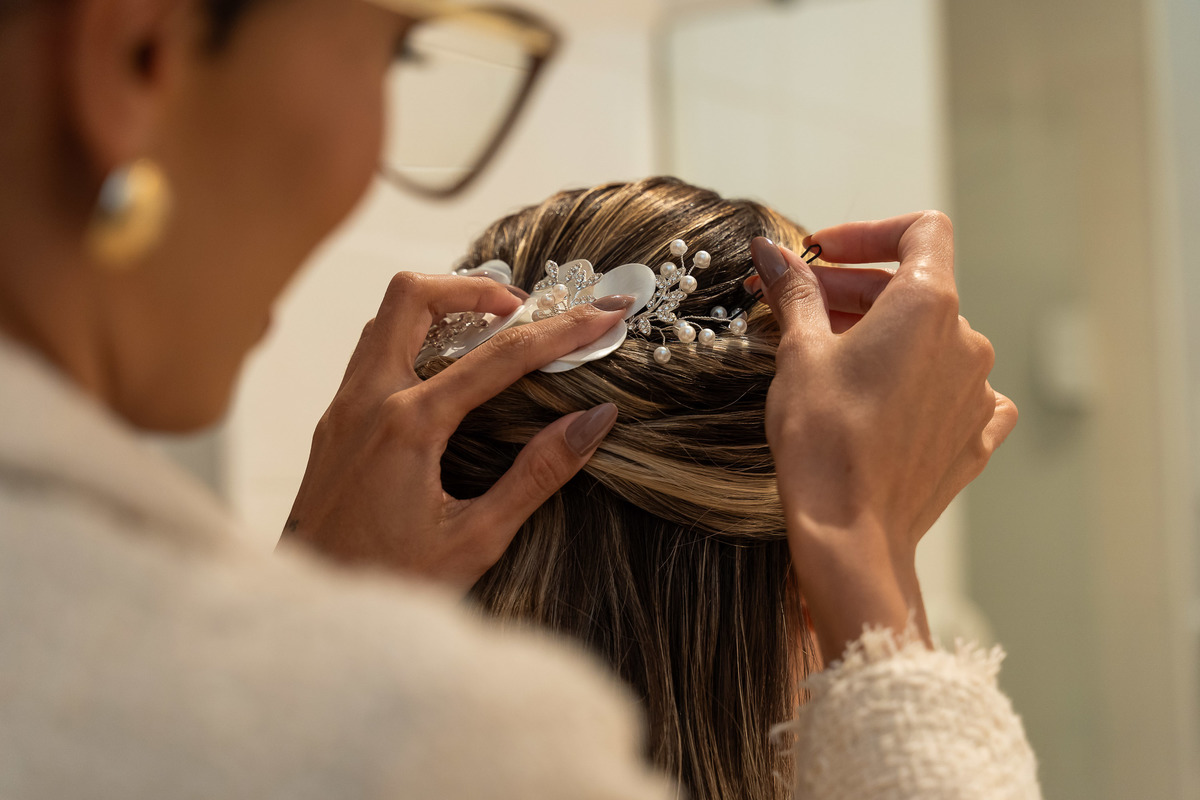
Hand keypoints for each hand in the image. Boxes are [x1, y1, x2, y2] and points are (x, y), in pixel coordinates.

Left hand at [281, 271, 630, 592]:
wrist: (314, 608)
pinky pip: (373, 348)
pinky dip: (416, 336)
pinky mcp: (335, 420)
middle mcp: (367, 401)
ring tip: (494, 329)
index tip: (603, 316)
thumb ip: (537, 474)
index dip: (562, 331)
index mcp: (408, 427)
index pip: (500, 356)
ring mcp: (344, 407)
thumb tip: (594, 421)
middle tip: (528, 309)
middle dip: (479, 286)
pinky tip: (450, 370)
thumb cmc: (389, 584)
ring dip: (442, 306)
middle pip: (413, 295)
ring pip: (386, 315)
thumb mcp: (476, 538)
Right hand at [750, 212, 1017, 658]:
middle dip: (854, 290)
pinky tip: (883, 399)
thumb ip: (794, 292)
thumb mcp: (799, 353)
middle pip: (915, 288)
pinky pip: (954, 390)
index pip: (920, 231)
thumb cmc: (824, 440)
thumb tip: (773, 252)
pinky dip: (919, 382)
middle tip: (797, 308)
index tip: (823, 254)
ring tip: (829, 358)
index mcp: (928, 305)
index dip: (868, 233)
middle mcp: (966, 341)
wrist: (852, 534)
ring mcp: (977, 391)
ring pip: (930, 340)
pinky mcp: (974, 436)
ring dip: (882, 336)